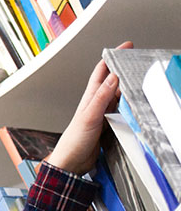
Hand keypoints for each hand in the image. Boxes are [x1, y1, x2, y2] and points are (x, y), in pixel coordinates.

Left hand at [46, 41, 132, 174]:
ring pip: (118, 95)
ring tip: (140, 78)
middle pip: (112, 81)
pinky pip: (120, 110)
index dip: (112, 57)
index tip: (126, 46)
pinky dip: (128, 104)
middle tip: (138, 60)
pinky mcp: (107, 126)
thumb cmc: (73, 142)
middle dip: (124, 69)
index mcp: (90, 98)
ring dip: (128, 86)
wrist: (70, 163)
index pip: (102, 71)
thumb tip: (113, 77)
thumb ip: (101, 97)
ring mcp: (102, 114)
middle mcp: (96, 103)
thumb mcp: (89, 116)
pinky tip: (135, 104)